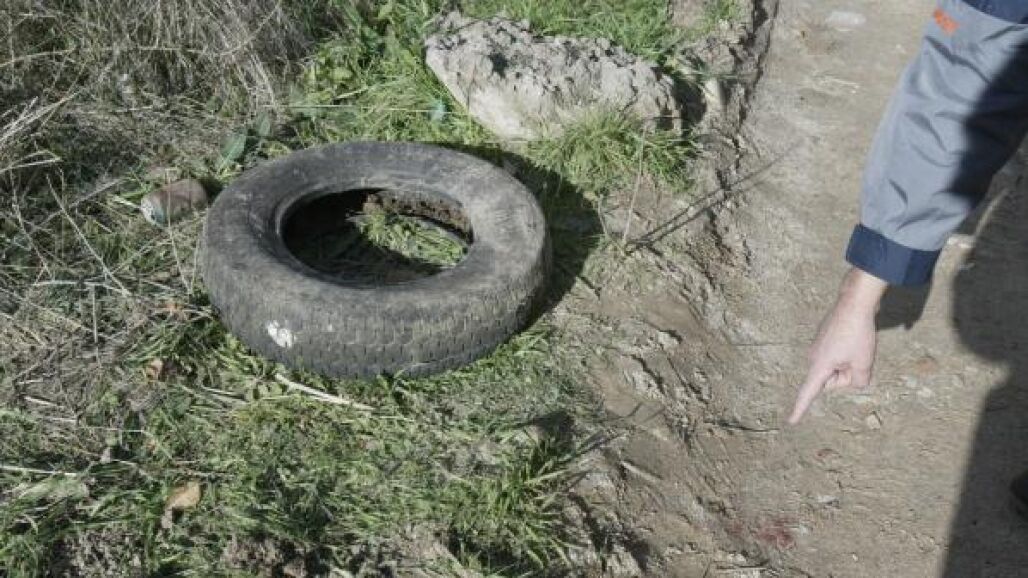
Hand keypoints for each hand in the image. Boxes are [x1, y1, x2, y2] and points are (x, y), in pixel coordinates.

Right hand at [789, 268, 886, 423]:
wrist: (854, 303)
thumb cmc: (857, 334)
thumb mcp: (864, 363)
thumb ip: (859, 380)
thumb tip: (855, 379)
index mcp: (819, 366)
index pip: (808, 393)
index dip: (800, 409)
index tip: (791, 421)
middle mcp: (813, 358)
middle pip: (832, 380)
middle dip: (846, 374)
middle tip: (859, 358)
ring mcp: (817, 346)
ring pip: (836, 366)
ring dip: (848, 362)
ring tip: (857, 345)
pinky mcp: (824, 337)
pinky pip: (836, 354)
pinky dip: (847, 351)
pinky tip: (853, 337)